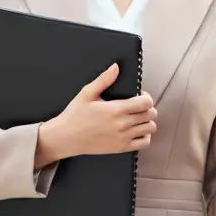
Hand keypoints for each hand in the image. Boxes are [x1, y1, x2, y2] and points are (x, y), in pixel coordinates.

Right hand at [34, 64, 156, 165]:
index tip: (139, 96)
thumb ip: (104, 80)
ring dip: (147, 121)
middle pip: (150, 114)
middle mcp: (122, 124)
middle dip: (148, 108)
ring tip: (138, 117)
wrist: (65, 138)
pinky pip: (144, 143)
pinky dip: (145, 136)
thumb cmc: (75, 116)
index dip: (146, 97)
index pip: (146, 103)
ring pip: (150, 128)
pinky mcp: (121, 148)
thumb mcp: (87, 93)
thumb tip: (116, 67)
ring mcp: (123, 138)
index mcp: (116, 109)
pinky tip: (137, 130)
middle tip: (139, 106)